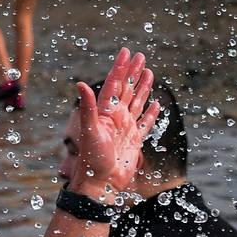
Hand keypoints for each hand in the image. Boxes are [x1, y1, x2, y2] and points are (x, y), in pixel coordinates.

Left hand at [68, 48, 161, 202]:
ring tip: (149, 72)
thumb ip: (87, 108)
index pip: (114, 85)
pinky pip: (145, 123)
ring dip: (143, 88)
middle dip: (133, 72)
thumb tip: (80, 84)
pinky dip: (151, 113)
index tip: (126, 52)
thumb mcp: (89, 131)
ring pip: (137, 103)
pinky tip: (156, 104)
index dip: (120, 68)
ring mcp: (125, 129)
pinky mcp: (134, 141)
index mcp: (105, 112)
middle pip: (127, 89)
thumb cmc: (92, 160)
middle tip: (140, 56)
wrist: (100, 184)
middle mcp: (115, 118)